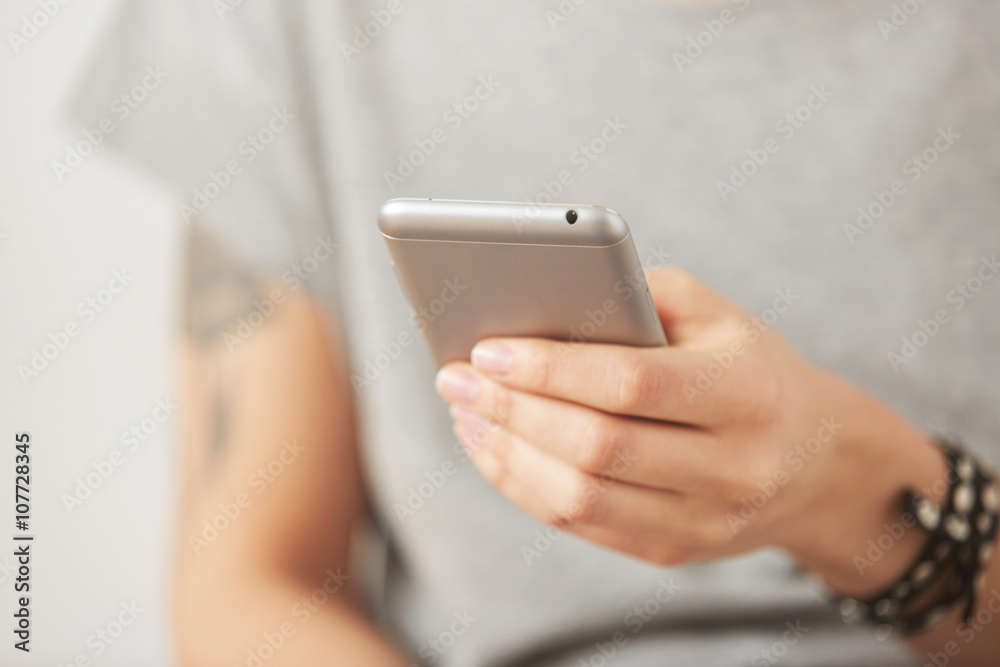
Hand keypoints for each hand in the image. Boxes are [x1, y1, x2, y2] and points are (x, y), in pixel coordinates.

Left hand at [435, 268, 947, 594]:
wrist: (812, 460)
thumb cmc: (747, 366)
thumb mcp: (714, 313)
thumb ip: (635, 296)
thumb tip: (536, 302)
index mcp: (745, 392)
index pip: (631, 384)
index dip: (551, 368)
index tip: (486, 348)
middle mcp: (733, 466)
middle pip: (595, 447)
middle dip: (512, 409)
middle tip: (455, 375)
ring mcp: (704, 520)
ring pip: (579, 497)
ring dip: (506, 452)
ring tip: (465, 410)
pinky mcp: (673, 550)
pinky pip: (580, 524)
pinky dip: (523, 486)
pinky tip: (493, 447)